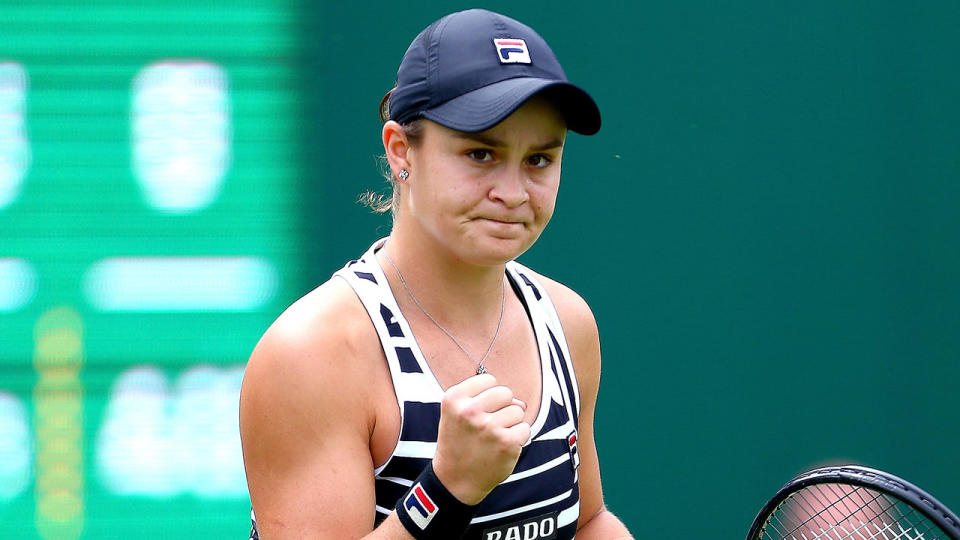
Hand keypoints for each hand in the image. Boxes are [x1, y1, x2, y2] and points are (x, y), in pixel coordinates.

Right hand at [431, 373, 530, 504]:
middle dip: (503, 406)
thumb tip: (521, 403)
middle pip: (506, 392)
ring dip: (511, 423)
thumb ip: (485, 398)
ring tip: (493, 438)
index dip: (488, 395)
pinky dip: (518, 438)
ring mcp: (489, 427)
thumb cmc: (459, 442)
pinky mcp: (506, 443)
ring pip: (518, 411)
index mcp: (454, 398)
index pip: (489, 380)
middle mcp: (470, 411)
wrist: (455, 480)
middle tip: (488, 425)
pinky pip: (525, 428)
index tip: (478, 410)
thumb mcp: (458, 413)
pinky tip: (501, 447)